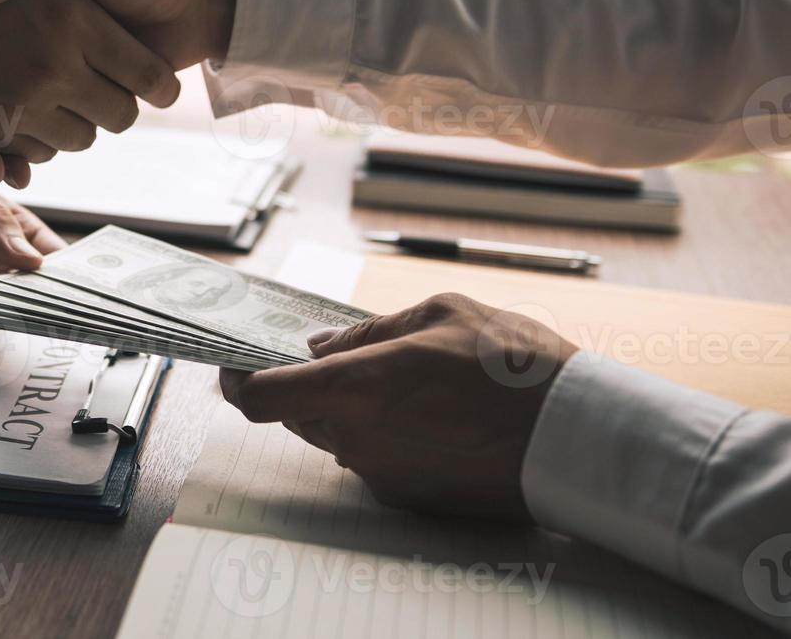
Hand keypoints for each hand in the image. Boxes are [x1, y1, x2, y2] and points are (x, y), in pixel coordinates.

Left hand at [219, 293, 577, 520]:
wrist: (580, 440)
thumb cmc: (513, 367)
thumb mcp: (439, 315)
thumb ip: (368, 331)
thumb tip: (322, 346)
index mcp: (351, 390)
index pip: (256, 397)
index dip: (236, 378)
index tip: (233, 362)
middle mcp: (355, 440)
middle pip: (298, 414)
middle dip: (309, 385)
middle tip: (345, 355)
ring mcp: (382, 474)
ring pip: (339, 435)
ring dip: (354, 409)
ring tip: (411, 379)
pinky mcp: (411, 498)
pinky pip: (377, 458)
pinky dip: (389, 434)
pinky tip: (435, 412)